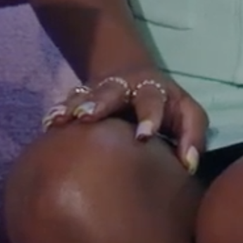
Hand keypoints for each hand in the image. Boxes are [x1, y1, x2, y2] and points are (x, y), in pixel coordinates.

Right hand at [40, 67, 211, 174]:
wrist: (135, 77)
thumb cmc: (167, 106)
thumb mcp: (188, 114)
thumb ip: (193, 136)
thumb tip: (188, 165)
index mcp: (154, 89)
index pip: (152, 100)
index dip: (148, 117)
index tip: (143, 137)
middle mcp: (124, 85)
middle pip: (112, 90)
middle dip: (100, 103)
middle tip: (87, 116)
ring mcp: (101, 88)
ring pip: (86, 94)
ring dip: (74, 106)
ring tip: (60, 120)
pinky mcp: (83, 95)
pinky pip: (69, 100)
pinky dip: (58, 110)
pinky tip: (49, 122)